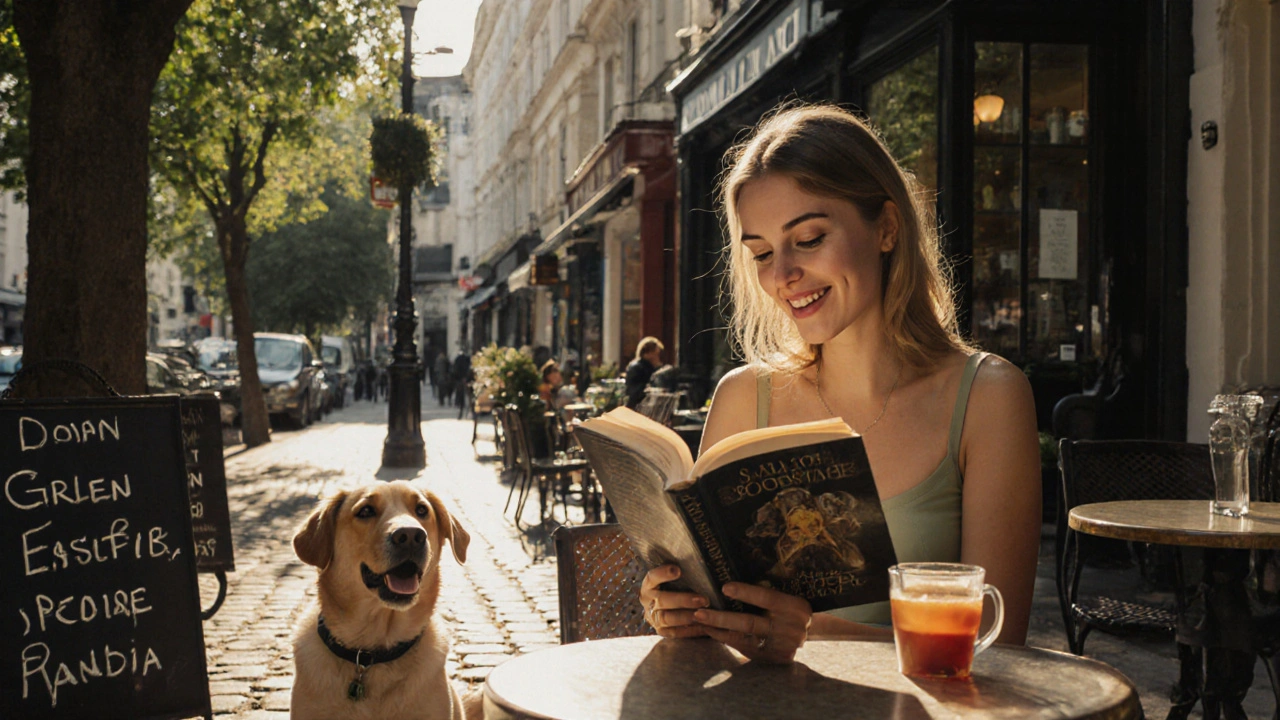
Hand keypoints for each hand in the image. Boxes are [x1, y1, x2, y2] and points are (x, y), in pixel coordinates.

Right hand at [639, 564, 708, 637]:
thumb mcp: (675, 580)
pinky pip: (673, 632)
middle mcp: (648, 601)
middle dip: (683, 600)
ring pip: (666, 618)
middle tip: (703, 599)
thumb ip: (681, 575)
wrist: (670, 609)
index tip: (678, 570)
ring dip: (686, 616)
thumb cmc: (677, 587)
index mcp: (649, 585)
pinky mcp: (661, 631)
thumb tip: (697, 563)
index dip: (663, 574)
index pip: (652, 577)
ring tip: (704, 614)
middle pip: (662, 600)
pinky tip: (703, 626)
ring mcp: (652, 617)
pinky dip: (689, 630)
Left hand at [693, 582, 811, 663]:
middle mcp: (791, 628)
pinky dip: (729, 641)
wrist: (811, 631)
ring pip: (745, 640)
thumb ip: (766, 593)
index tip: (724, 587)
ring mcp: (783, 646)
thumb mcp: (788, 595)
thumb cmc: (790, 607)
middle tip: (699, 613)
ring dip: (719, 632)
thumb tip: (730, 585)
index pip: (767, 598)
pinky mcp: (776, 658)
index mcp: (794, 607)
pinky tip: (714, 634)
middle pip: (751, 623)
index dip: (745, 592)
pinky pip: (747, 649)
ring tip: (701, 624)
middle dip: (722, 619)